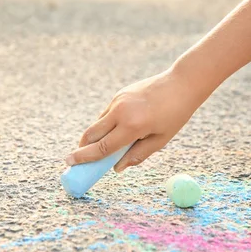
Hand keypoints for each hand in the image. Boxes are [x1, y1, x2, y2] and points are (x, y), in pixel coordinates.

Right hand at [65, 68, 201, 171]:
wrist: (181, 83)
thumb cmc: (175, 115)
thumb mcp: (160, 140)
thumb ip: (137, 155)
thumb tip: (117, 168)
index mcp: (132, 126)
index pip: (102, 147)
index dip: (84, 157)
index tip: (69, 163)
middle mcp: (120, 112)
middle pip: (91, 134)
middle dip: (82, 148)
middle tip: (77, 160)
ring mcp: (118, 101)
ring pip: (98, 123)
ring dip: (95, 137)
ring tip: (101, 148)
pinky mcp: (119, 94)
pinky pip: (107, 114)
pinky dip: (106, 125)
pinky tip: (116, 130)